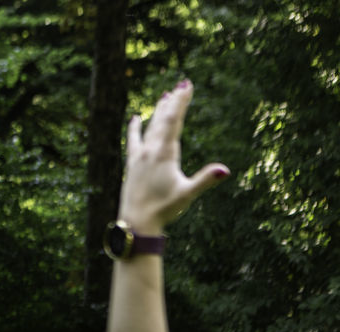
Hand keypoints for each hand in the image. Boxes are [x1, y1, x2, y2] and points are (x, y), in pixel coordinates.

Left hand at [119, 80, 228, 233]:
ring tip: (164, 96)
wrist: (135, 223)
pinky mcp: (131, 165)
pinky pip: (133, 142)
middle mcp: (149, 151)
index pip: (174, 121)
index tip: (187, 85)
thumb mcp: (187, 194)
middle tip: (181, 84)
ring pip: (149, 128)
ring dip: (157, 112)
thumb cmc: (163, 210)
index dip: (181, 102)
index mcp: (164, 154)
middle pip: (162, 120)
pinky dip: (135, 129)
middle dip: (173, 102)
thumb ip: (205, 180)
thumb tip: (225, 170)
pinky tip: (135, 118)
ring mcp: (139, 157)